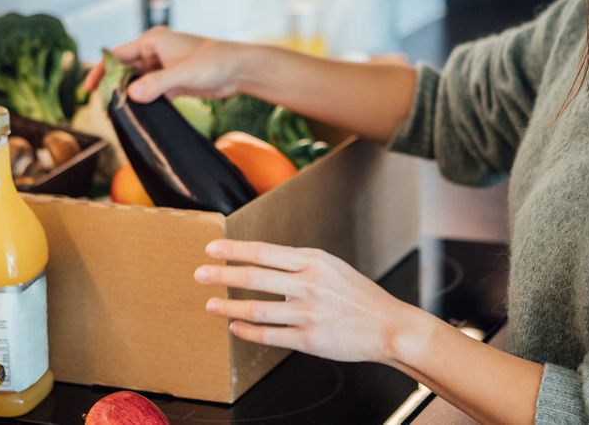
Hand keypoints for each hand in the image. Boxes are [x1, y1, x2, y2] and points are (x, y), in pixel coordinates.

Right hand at [82, 27, 253, 101]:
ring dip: (129, 96)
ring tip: (118, 115)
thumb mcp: (184, 73)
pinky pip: (151, 91)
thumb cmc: (215, 63)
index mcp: (153, 40)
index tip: (89, 90)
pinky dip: (144, 101)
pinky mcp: (173, 80)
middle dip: (114, 87)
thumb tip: (130, 95)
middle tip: (104, 109)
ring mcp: (164, 66)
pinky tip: (138, 115)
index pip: (118, 55)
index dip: (101, 72)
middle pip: (125, 69)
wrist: (240, 69)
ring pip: (138, 81)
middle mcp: (155, 51)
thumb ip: (157, 83)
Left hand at [194, 239, 418, 363]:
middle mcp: (309, 285)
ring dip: (229, 306)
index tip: (211, 248)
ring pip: (258, 309)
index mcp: (314, 262)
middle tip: (199, 274)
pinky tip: (235, 326)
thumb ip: (299, 264)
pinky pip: (270, 335)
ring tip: (210, 304)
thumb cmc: (358, 296)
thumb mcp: (331, 267)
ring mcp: (308, 313)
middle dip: (222, 275)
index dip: (235, 250)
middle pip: (255, 277)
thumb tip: (263, 263)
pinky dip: (248, 331)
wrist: (388, 326)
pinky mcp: (309, 340)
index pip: (265, 252)